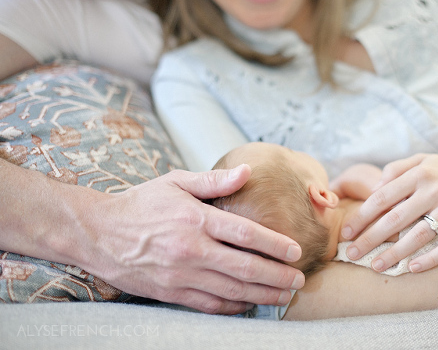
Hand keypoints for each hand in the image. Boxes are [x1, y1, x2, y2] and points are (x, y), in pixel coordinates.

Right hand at [77, 166, 304, 313]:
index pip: (245, 233)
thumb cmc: (141, 204)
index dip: (275, 244)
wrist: (98, 234)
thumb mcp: (176, 182)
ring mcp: (181, 274)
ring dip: (262, 295)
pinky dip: (234, 307)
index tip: (295, 251)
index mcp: (196, 219)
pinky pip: (209, 305)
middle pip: (245, 267)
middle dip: (277, 276)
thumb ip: (214, 180)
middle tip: (299, 279)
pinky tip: (250, 304)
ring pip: (231, 290)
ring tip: (284, 295)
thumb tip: (247, 170)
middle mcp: (191, 249)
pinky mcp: (171, 292)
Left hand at [341, 154, 437, 272]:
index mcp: (419, 173)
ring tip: (376, 267)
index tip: (346, 233)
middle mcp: (435, 189)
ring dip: (395, 254)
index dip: (361, 217)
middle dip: (370, 239)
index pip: (382, 197)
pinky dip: (431, 259)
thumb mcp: (422, 161)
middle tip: (352, 255)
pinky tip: (412, 269)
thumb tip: (374, 189)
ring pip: (419, 235)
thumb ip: (396, 169)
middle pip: (395, 219)